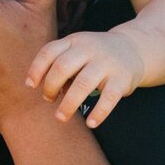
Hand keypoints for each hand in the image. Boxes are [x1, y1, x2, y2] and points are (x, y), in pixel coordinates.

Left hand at [27, 30, 144, 126]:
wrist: (133, 49)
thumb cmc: (95, 56)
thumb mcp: (77, 51)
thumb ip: (60, 66)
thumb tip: (45, 92)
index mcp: (74, 41)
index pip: (50, 51)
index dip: (37, 69)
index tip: (30, 85)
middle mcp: (90, 49)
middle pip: (63, 67)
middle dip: (50, 87)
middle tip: (48, 100)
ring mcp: (107, 63)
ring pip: (83, 84)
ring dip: (68, 104)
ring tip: (61, 117)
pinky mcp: (122, 78)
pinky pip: (109, 98)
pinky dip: (99, 113)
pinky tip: (90, 123)